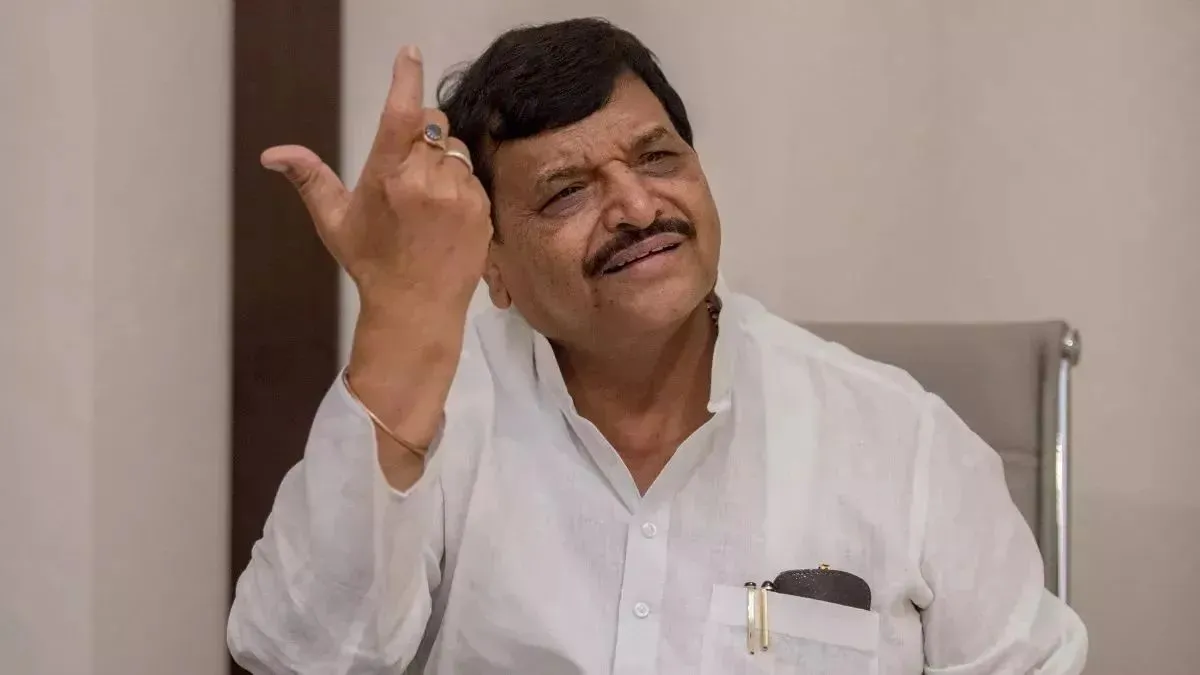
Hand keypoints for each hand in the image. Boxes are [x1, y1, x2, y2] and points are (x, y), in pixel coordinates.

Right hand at [261, 45, 491, 316]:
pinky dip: (459, 185)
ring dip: (441, 161)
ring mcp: (459, 196)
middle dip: (421, 134)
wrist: (417, 307)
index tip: (409, 54)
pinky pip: (473, 177)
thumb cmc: (372, 263)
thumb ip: (309, 178)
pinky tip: (443, 214)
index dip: (406, 77)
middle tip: (407, 168)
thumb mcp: (334, 220)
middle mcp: (426, 181)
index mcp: (388, 176)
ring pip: (455, 150)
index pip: (401, 112)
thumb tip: (273, 154)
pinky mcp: (482, 210)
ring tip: (425, 198)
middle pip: (433, 125)